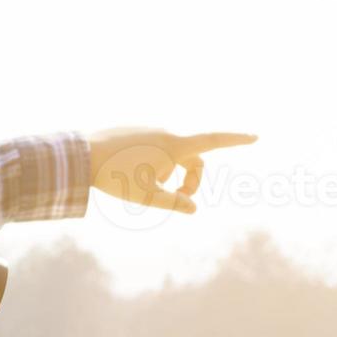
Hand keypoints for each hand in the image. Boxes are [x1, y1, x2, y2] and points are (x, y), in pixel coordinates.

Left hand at [86, 128, 257, 214]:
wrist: (80, 155)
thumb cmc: (114, 177)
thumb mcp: (147, 197)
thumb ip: (174, 203)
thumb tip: (192, 207)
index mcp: (174, 144)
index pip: (213, 140)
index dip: (236, 140)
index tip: (255, 136)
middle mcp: (165, 132)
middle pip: (193, 158)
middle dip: (191, 180)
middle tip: (179, 199)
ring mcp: (149, 129)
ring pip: (171, 156)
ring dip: (168, 174)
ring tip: (143, 186)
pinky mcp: (134, 131)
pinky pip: (153, 149)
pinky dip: (152, 165)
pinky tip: (128, 174)